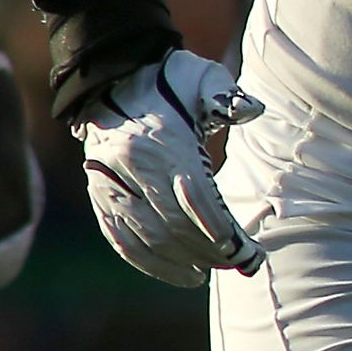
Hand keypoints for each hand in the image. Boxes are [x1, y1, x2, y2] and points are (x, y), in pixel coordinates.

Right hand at [72, 49, 264, 287]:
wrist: (113, 77)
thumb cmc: (170, 81)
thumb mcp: (202, 77)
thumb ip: (227, 95)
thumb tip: (252, 110)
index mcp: (161, 139)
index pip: (193, 195)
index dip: (218, 227)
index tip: (246, 250)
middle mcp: (130, 164)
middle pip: (172, 222)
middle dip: (207, 250)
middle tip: (238, 264)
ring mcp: (108, 182)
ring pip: (146, 236)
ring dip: (181, 261)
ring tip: (212, 271)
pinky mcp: (98, 195)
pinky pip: (121, 238)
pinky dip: (149, 262)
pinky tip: (179, 273)